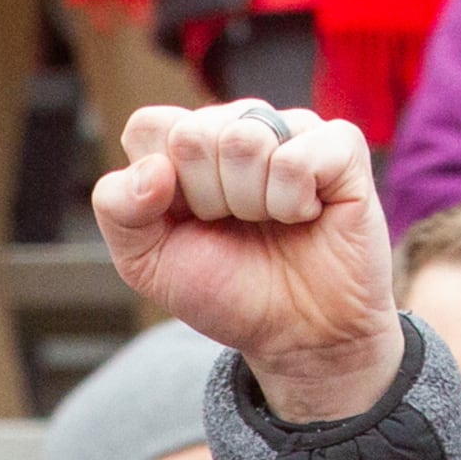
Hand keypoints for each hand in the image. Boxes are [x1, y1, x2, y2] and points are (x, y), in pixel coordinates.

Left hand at [91, 103, 403, 425]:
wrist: (296, 334)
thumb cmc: (226, 290)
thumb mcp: (147, 263)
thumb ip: (119, 211)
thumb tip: (154, 168)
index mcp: (186, 146)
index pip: (148, 126)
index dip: (157, 187)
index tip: (183, 222)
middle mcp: (238, 125)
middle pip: (193, 135)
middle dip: (206, 199)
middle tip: (233, 227)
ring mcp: (291, 129)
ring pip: (244, 140)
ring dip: (250, 203)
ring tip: (270, 222)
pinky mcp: (340, 145)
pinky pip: (296, 159)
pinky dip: (292, 203)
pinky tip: (306, 215)